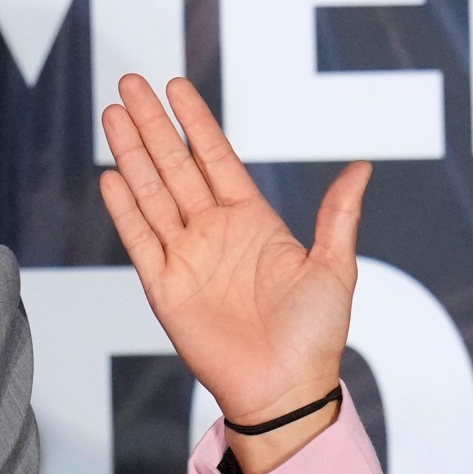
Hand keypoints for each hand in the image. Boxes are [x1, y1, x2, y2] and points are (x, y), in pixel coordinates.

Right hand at [98, 74, 371, 473]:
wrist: (286, 391)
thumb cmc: (316, 336)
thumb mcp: (335, 268)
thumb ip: (338, 216)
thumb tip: (362, 167)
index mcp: (253, 221)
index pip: (216, 158)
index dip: (196, 122)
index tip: (176, 86)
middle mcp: (214, 233)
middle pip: (175, 166)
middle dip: (153, 125)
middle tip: (129, 82)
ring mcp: (187, 258)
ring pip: (152, 194)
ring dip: (131, 154)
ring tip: (113, 113)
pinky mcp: (165, 289)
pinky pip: (140, 241)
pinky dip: (125, 209)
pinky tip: (111, 174)